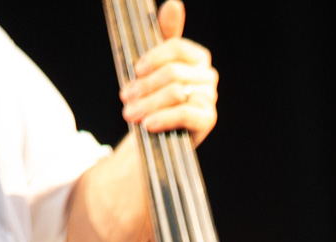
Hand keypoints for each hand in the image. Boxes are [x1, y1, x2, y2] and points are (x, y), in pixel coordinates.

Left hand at [121, 2, 217, 143]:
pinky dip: (163, 118)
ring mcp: (209, 97)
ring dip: (149, 104)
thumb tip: (173, 4)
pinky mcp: (208, 119)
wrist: (159, 135)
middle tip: (125, 97)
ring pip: (176, 93)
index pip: (177, 48)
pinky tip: (148, 124)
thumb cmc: (155, 97)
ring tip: (130, 113)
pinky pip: (184, 114)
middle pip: (173, 73)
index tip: (135, 70)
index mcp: (197, 57)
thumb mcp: (154, 65)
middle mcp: (207, 75)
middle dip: (145, 86)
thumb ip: (163, 36)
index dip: (154, 58)